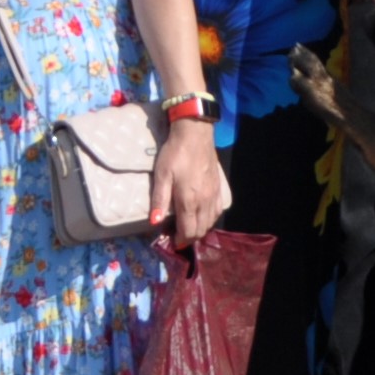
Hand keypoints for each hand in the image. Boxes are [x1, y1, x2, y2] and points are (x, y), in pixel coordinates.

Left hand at [151, 118, 226, 244]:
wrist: (195, 134)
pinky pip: (218, 211)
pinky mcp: (219, 187)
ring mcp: (214, 195)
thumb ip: (159, 200)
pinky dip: (211, 219)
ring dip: (200, 229)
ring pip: (211, 222)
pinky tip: (203, 215)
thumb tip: (155, 222)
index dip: (180, 240)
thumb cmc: (175, 153)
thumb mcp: (162, 174)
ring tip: (189, 226)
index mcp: (189, 201)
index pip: (188, 231)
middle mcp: (204, 201)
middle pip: (201, 230)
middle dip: (190, 237)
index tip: (172, 240)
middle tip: (178, 235)